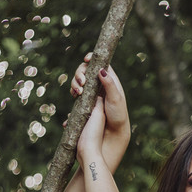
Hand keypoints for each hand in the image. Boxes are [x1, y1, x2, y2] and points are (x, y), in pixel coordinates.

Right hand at [71, 53, 129, 168]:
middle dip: (80, 74)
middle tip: (81, 85)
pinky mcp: (86, 100)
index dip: (92, 59)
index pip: (100, 64)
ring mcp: (92, 92)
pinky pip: (76, 91)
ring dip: (75, 83)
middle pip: (86, 70)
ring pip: (79, 80)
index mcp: (110, 80)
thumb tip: (101, 70)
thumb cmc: (118, 115)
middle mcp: (100, 84)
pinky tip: (74, 97)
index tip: (86, 60)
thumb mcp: (116, 99)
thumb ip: (110, 85)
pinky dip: (73, 91)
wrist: (113, 132)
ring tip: (77, 93)